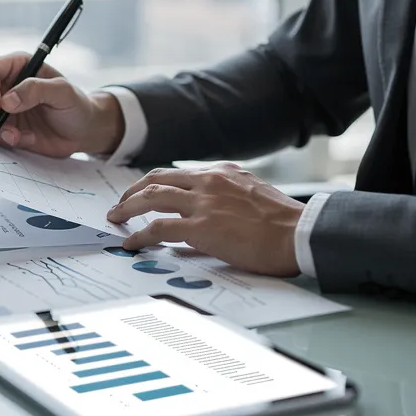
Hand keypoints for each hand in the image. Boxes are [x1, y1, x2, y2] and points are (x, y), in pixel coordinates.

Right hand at [0, 52, 124, 157]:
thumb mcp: (63, 93)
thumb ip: (36, 90)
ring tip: (21, 136)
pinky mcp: (3, 127)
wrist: (82, 132)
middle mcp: (4, 85)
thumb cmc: (76, 106)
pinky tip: (26, 139)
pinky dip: (4, 141)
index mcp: (17, 66)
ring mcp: (1, 107)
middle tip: (2, 128)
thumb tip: (6, 101)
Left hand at [106, 163, 303, 277]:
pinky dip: (139, 235)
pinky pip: (158, 228)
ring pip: (151, 197)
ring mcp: (203, 202)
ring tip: (115, 218)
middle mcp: (209, 181)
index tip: (144, 193)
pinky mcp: (201, 226)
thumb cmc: (286, 224)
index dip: (156, 183)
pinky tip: (131, 243)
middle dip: (133, 191)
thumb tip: (206, 219)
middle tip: (121, 204)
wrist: (300, 233)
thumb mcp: (254, 196)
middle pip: (157, 179)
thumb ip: (228, 200)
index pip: (179, 173)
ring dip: (127, 208)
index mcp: (223, 172)